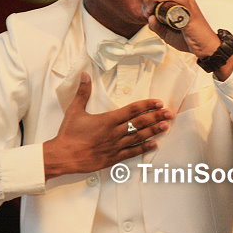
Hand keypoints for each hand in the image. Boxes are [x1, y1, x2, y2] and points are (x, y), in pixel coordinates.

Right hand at [43, 72, 173, 179]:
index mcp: (107, 120)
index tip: (158, 102)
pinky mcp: (113, 158)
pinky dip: (144, 148)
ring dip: (154, 131)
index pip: (132, 110)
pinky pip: (132, 153)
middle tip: (169, 113)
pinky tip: (154, 145)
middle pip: (140, 123)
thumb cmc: (69, 134)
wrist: (63, 156)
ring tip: (166, 126)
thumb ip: (83, 92)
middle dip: (156, 117)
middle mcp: (114, 133)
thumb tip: (84, 75)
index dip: (147, 105)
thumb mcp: (75, 110)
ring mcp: (115, 146)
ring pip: (139, 137)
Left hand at [141, 0, 232, 80]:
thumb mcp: (166, 34)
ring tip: (151, 10)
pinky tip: (158, 0)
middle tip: (147, 11)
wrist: (204, 47)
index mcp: (177, 0)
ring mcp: (186, 1)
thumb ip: (157, 26)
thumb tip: (149, 18)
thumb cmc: (188, 39)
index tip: (146, 12)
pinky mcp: (190, 7)